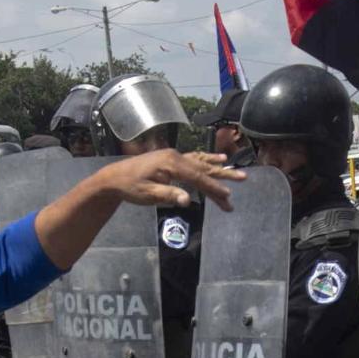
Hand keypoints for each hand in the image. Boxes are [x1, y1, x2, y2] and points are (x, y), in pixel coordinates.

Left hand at [103, 146, 238, 211]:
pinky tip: (219, 159)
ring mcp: (174, 156)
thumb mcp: (147, 194)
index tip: (227, 197)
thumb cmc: (130, 187)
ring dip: (219, 169)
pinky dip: (208, 159)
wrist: (115, 177)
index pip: (197, 177)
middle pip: (203, 169)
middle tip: (243, 179)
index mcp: (171, 164)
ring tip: (237, 171)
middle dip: (223, 177)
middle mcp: (175, 156)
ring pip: (201, 163)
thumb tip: (187, 200)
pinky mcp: (172, 159)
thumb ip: (168, 195)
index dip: (213, 188)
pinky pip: (194, 159)